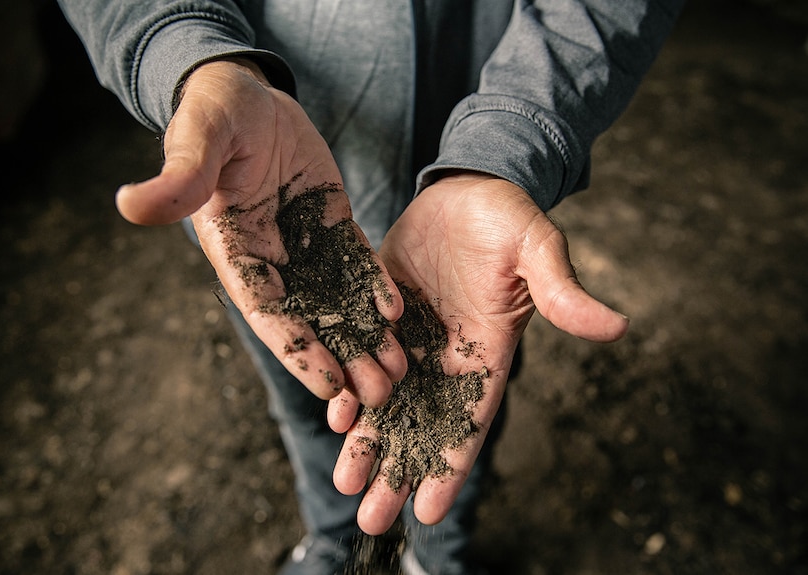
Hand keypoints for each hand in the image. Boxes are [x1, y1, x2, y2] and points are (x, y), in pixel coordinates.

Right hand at [115, 59, 405, 406]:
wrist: (247, 95)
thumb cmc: (214, 111)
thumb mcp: (199, 137)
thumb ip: (180, 176)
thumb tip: (129, 205)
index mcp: (234, 249)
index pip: (268, 311)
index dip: (297, 349)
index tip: (327, 384)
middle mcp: (271, 257)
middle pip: (310, 319)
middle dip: (342, 359)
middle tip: (376, 397)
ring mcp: (305, 243)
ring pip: (338, 300)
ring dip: (365, 337)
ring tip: (398, 371)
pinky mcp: (332, 223)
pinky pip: (357, 262)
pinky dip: (374, 288)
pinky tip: (396, 313)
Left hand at [329, 172, 628, 534]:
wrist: (468, 189)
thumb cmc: (510, 217)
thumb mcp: (538, 250)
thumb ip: (562, 292)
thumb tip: (617, 326)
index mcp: (485, 353)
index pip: (468, 421)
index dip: (448, 465)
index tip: (427, 512)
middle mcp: (446, 356)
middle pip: (420, 425)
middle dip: (396, 471)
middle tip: (369, 520)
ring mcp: (410, 338)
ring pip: (386, 402)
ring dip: (366, 443)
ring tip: (344, 484)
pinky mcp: (381, 315)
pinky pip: (361, 360)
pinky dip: (349, 389)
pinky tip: (334, 415)